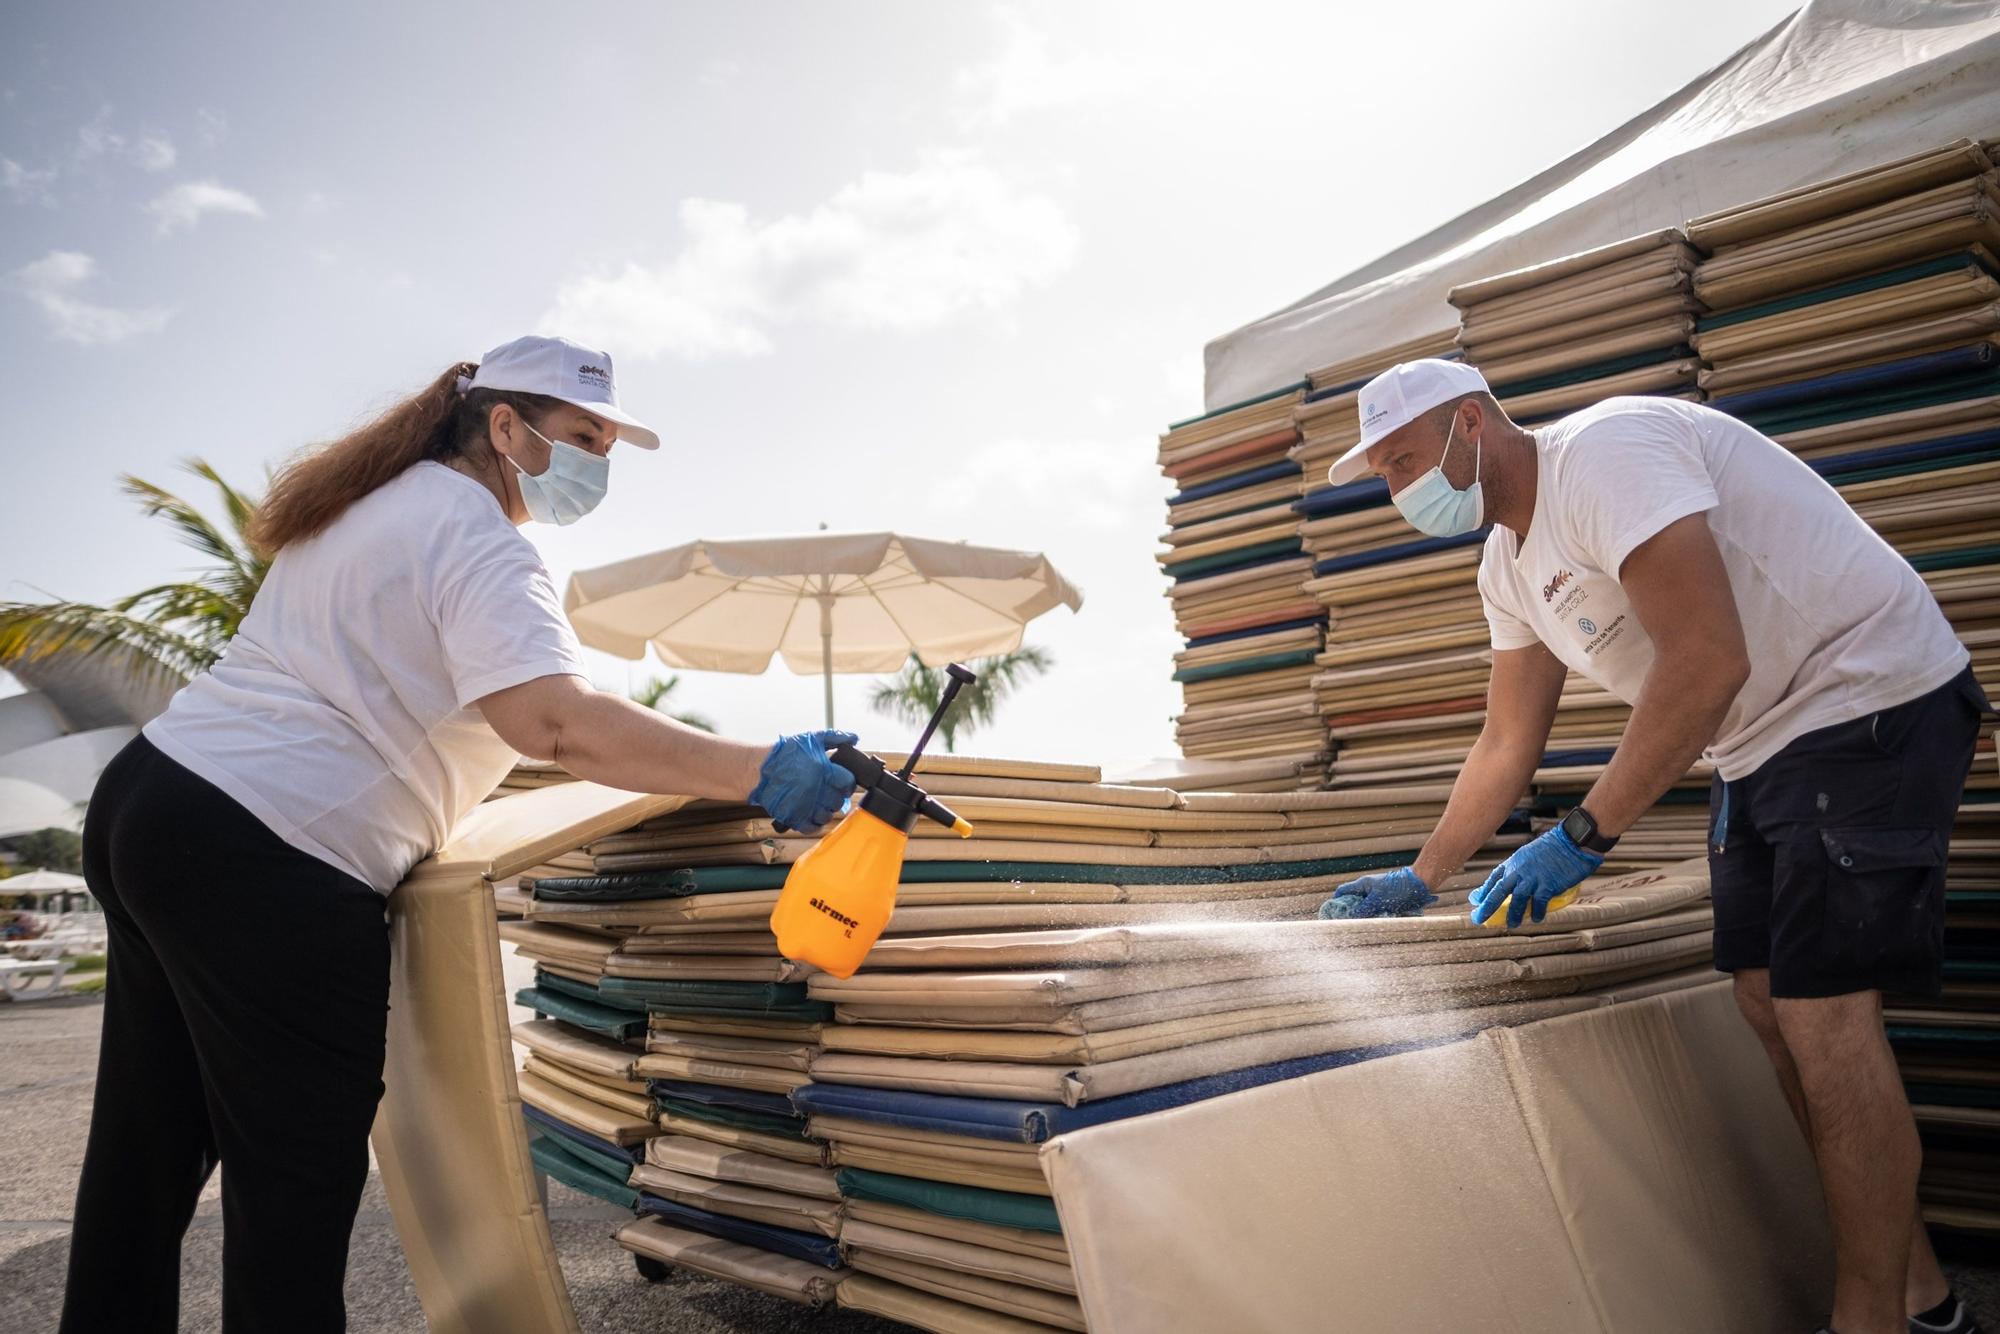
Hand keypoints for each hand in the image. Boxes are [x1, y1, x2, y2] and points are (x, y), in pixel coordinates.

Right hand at [750, 730, 858, 833]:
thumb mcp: (812, 738)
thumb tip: (854, 738)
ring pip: (827, 816)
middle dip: (836, 797)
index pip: (848, 783)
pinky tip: (811, 813)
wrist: (759, 768)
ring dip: (826, 810)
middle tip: (830, 792)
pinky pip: (812, 827)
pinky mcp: (794, 816)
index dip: (847, 783)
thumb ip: (835, 737)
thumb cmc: (784, 752)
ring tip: (819, 802)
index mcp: (823, 770)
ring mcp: (805, 805)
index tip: (843, 783)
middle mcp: (816, 789)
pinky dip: (814, 823)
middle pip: (838, 801)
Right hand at [1318, 866, 1436, 918]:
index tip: (1332, 914)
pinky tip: (1379, 923)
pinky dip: (1377, 918)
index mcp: (1362, 885)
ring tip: (1366, 926)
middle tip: (1350, 925)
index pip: (1342, 892)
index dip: (1336, 902)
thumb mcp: (1378, 900)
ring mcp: (1377, 896)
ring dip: (1366, 917)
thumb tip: (1351, 918)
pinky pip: (1377, 912)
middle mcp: (1368, 890)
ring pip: (1365, 909)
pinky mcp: (1387, 902)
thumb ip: (1363, 909)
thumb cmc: (1397, 888)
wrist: (1418, 884)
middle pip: (1353, 903)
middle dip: (1351, 914)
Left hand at [1469, 825, 1601, 927]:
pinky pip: (1539, 903)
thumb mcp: (1531, 853)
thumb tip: (1519, 881)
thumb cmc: (1556, 847)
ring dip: (1513, 914)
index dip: (1484, 890)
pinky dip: (1537, 912)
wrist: (1573, 842)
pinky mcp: (1547, 885)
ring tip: (1512, 924)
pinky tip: (1537, 918)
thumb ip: (1523, 867)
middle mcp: (1519, 870)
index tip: (1476, 900)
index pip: (1495, 877)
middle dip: (1487, 906)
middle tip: (1478, 918)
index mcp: (1514, 861)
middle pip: (1499, 891)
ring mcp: (1533, 877)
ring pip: (1517, 900)